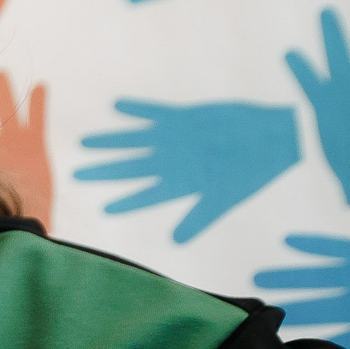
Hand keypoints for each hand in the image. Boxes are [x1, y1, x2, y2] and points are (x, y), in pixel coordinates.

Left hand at [74, 97, 299, 242]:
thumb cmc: (251, 171)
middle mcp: (172, 162)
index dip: (126, 202)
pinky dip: (137, 110)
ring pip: (135, 141)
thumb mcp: (225, 197)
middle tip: (76, 174)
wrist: (273, 138)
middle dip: (105, 171)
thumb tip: (176, 242)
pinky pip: (154, 113)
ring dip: (111, 141)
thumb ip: (199, 217)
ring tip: (85, 142)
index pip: (146, 195)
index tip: (103, 208)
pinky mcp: (183, 117)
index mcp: (181, 183)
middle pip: (131, 168)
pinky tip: (117, 106)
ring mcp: (175, 139)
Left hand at [252, 233, 349, 348]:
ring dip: (292, 278)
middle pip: (316, 307)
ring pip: (320, 278)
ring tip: (259, 278)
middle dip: (286, 311)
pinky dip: (317, 246)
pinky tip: (290, 242)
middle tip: (248, 318)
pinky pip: (341, 248)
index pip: (331, 338)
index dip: (302, 346)